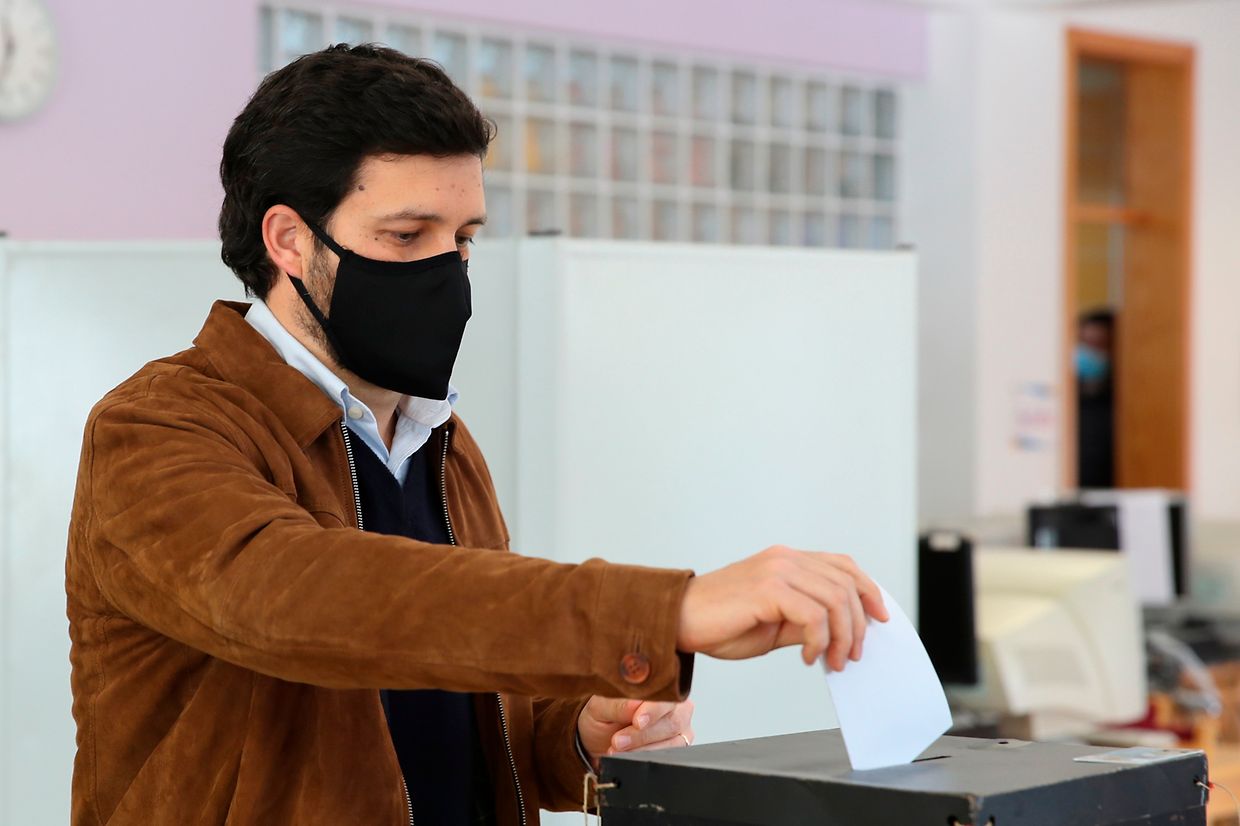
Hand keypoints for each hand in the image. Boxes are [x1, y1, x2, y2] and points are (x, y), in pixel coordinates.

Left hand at [577, 696, 694, 769]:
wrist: (599, 737)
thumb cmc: (603, 716)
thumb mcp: (600, 707)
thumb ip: (618, 705)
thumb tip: (635, 704)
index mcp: (660, 687)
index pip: (666, 697)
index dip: (653, 710)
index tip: (637, 722)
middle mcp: (676, 706)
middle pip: (672, 721)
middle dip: (643, 735)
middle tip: (617, 741)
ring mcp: (679, 728)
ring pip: (672, 742)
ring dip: (643, 749)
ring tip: (616, 749)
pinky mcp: (677, 747)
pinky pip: (668, 756)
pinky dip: (646, 757)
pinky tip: (628, 756)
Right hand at [676, 546, 888, 670]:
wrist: (678, 621)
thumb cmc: (719, 624)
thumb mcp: (774, 624)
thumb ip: (805, 621)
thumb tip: (839, 634)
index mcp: (787, 560)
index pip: (842, 566)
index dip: (868, 590)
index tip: (880, 618)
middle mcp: (785, 558)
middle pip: (845, 585)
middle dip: (858, 625)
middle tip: (851, 655)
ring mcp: (777, 570)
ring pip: (835, 600)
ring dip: (842, 637)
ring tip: (833, 660)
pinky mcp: (768, 589)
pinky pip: (814, 616)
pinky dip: (819, 641)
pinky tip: (808, 657)